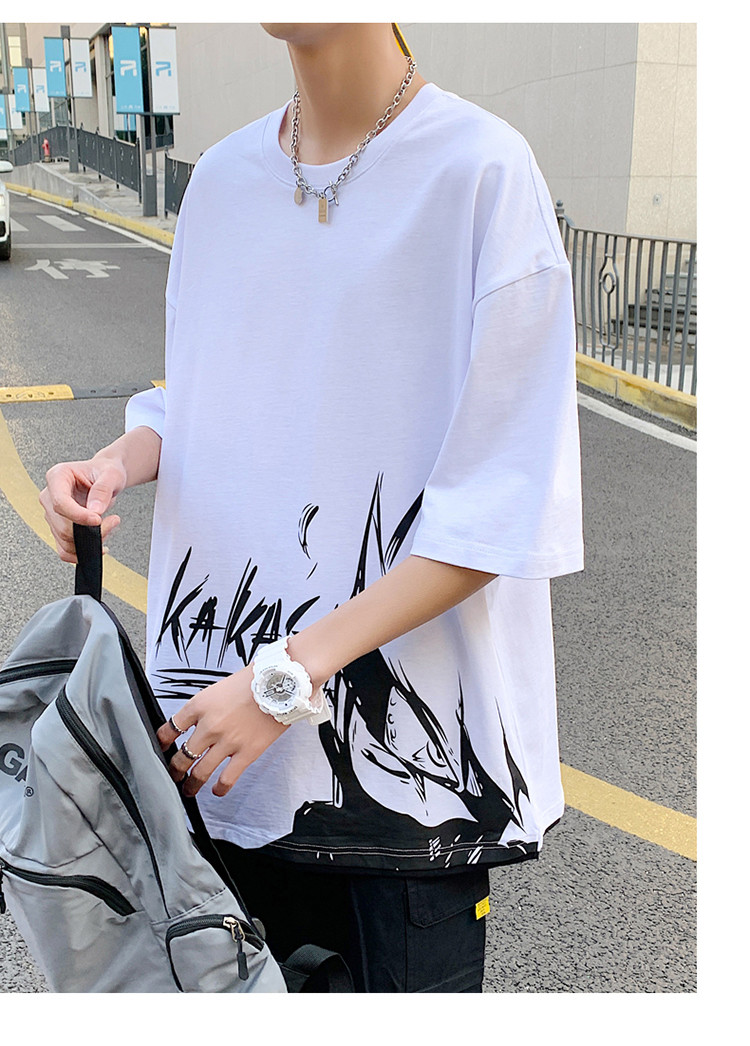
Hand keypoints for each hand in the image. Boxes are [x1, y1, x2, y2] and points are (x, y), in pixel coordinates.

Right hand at [39, 455, 125, 562]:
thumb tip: (95, 510)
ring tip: (111, 525)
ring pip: (65, 540)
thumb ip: (103, 490)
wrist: (105, 477)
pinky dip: (82, 551)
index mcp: (57, 476)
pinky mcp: (58, 527)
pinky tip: (100, 544)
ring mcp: (52, 513)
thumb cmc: (105, 471)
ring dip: (91, 540)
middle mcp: (50, 495)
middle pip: (62, 526)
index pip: (60, 503)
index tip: (97, 520)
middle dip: (90, 531)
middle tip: (113, 521)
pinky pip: (64, 548)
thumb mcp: (112, 474)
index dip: (78, 516)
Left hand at [156, 666, 287, 796]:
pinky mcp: (247, 752)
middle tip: (174, 775)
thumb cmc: (254, 681)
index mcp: (200, 705)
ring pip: (200, 772)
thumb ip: (206, 708)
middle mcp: (209, 725)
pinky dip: (220, 788)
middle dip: (174, 770)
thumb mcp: (219, 688)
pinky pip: (227, 778)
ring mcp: (227, 741)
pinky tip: (217, 790)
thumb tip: (196, 724)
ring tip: (189, 789)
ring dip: (192, 784)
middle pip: (182, 756)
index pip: (170, 729)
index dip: (161, 742)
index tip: (162, 748)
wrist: (281, 682)